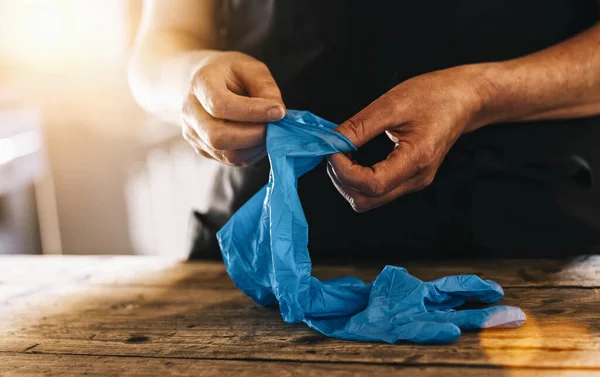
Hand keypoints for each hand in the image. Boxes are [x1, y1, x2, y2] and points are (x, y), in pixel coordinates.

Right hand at [181, 51, 285, 165]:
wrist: (205, 84)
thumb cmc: (230, 73)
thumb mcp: (251, 68)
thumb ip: (265, 88)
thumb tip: (278, 114)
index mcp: (200, 83)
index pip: (220, 105)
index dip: (252, 112)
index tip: (278, 112)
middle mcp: (190, 112)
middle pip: (218, 137)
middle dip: (254, 135)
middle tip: (275, 127)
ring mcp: (194, 134)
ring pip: (227, 155)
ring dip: (255, 147)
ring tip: (269, 131)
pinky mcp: (203, 150)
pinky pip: (231, 160)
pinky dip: (251, 152)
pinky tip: (259, 137)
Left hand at [328, 65, 487, 211]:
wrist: (464, 99)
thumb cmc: (435, 96)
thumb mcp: (392, 104)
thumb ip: (359, 126)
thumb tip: (331, 141)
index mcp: (417, 160)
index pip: (371, 184)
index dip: (344, 171)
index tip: (331, 149)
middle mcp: (416, 179)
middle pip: (366, 200)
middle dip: (341, 179)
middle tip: (333, 152)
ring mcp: (414, 182)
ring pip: (368, 200)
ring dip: (348, 181)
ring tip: (342, 153)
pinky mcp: (409, 179)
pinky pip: (376, 191)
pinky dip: (358, 179)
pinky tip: (354, 158)